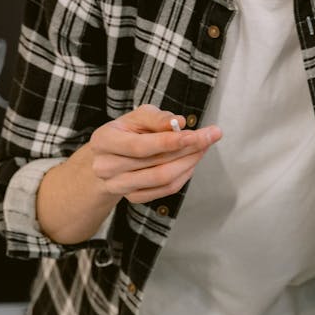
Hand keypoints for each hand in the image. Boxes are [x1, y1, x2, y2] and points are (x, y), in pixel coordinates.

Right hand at [89, 104, 221, 203]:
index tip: (195, 134)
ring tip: (203, 147)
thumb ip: (157, 118)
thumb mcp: (137, 117)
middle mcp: (106, 167)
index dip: (169, 142)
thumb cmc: (126, 132)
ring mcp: (118, 185)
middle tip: (211, 136)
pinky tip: (191, 162)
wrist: (109, 158)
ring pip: (163, 179)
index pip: (139, 146)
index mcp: (104, 141)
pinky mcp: (132, 197)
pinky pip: (165, 190)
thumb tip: (179, 122)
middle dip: (188, 149)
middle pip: (155, 164)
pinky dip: (183, 176)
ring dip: (189, 163)